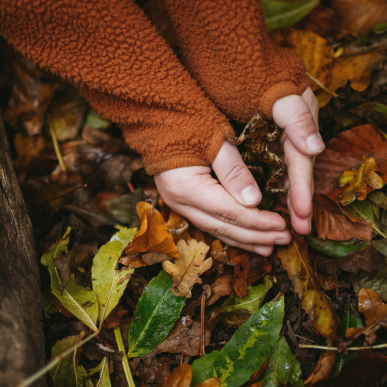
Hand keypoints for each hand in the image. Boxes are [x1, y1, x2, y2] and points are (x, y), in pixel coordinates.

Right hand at [154, 86, 322, 253]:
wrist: (157, 119)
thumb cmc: (187, 122)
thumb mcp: (214, 139)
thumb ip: (233, 170)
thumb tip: (254, 200)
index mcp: (186, 186)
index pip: (229, 211)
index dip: (257, 221)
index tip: (282, 225)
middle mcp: (179, 201)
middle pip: (223, 226)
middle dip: (255, 236)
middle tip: (284, 240)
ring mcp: (179, 204)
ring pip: (216, 229)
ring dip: (244, 239)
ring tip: (269, 248)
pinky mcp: (183, 202)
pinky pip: (210, 223)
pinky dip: (231, 231)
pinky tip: (246, 238)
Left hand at [272, 86, 322, 233]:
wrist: (239, 62)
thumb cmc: (261, 77)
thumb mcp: (283, 94)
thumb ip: (298, 119)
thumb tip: (316, 147)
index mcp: (299, 127)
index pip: (301, 164)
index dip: (301, 189)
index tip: (302, 214)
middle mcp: (291, 136)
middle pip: (296, 174)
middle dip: (298, 202)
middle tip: (300, 230)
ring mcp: (278, 140)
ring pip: (285, 175)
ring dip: (287, 199)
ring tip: (289, 224)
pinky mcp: (265, 141)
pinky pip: (273, 169)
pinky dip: (274, 186)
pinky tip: (270, 202)